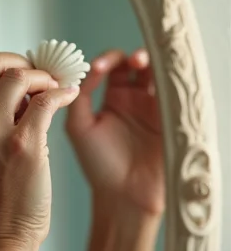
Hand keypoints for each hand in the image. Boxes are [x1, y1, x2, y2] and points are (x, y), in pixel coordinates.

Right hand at [0, 51, 78, 250]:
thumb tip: (8, 82)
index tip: (10, 76)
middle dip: (18, 62)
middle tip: (36, 77)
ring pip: (20, 74)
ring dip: (42, 77)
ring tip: (52, 90)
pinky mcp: (24, 145)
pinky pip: (48, 99)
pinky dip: (62, 92)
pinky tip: (67, 98)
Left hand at [66, 48, 163, 217]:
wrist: (125, 193)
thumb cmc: (98, 164)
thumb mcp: (78, 128)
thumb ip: (79, 98)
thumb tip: (86, 71)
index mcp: (109, 99)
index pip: (107, 67)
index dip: (103, 61)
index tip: (96, 67)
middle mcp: (132, 98)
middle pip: (134, 64)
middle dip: (129, 57)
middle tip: (126, 62)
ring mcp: (153, 106)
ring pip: (156, 72)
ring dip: (150, 62)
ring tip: (141, 63)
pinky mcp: (170, 114)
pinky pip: (172, 89)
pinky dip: (166, 77)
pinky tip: (157, 75)